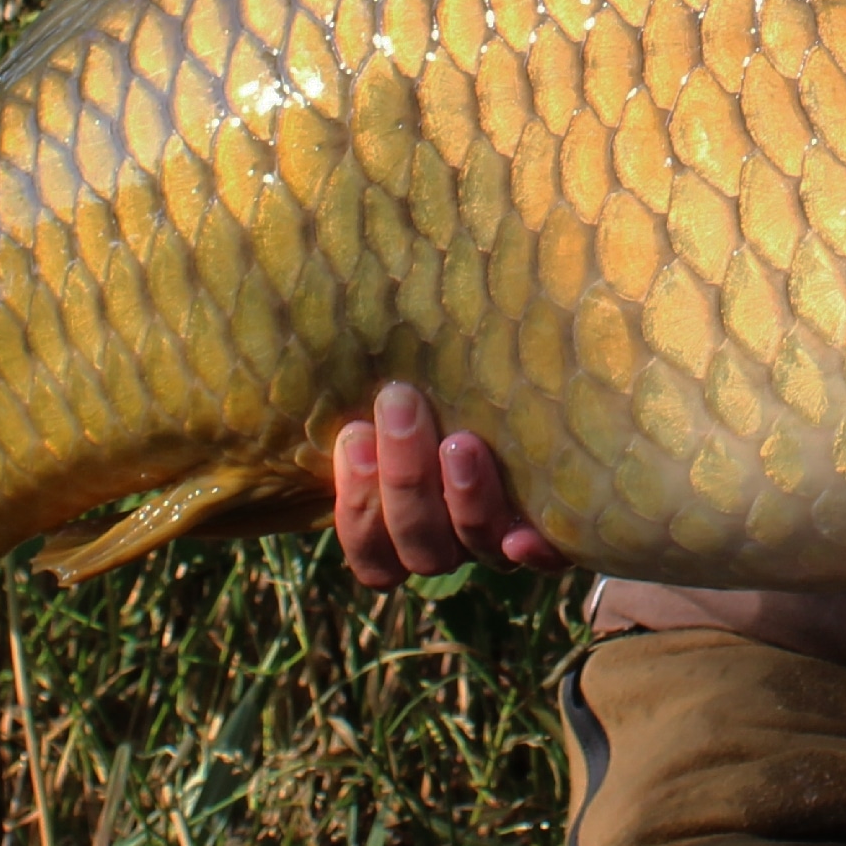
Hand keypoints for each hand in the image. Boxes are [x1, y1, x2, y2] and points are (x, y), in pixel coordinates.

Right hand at [330, 382, 566, 588]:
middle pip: (420, 549)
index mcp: (406, 523)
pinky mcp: (564, 527)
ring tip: (462, 441)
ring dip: (463, 500)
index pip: (373, 554)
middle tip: (400, 403)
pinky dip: (537, 546)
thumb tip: (281, 290)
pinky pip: (554, 555)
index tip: (353, 434)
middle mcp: (456, 539)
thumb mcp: (404, 378)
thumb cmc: (452, 375)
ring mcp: (507, 536)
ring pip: (474, 548)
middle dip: (402, 481)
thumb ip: (366, 376)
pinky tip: (529, 528)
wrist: (553, 389)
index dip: (358, 508)